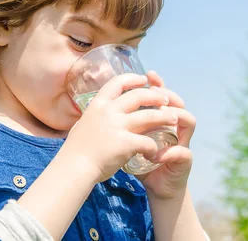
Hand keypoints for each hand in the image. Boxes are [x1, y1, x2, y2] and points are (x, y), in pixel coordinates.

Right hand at [63, 73, 178, 182]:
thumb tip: (95, 114)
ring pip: (149, 116)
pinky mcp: (126, 142)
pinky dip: (154, 147)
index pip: (117, 82)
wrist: (73, 168)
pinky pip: (148, 141)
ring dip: (165, 117)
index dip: (132, 79)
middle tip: (166, 99)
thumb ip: (93, 117)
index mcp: (97, 104)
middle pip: (138, 96)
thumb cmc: (75, 151)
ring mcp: (118, 126)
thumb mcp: (82, 124)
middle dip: (155, 95)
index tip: (143, 79)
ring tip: (174, 119)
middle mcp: (108, 111)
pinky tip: (155, 153)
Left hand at [136, 71, 195, 200]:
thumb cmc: (140, 160)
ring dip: (174, 118)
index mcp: (161, 118)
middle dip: (169, 95)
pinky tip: (156, 154)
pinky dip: (170, 152)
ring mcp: (183, 141)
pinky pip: (182, 151)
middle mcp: (175, 126)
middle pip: (178, 102)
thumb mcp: (129, 138)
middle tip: (157, 92)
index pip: (162, 95)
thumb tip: (107, 104)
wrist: (156, 187)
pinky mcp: (185, 159)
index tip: (147, 75)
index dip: (157, 84)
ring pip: (188, 120)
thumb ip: (124, 122)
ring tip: (161, 116)